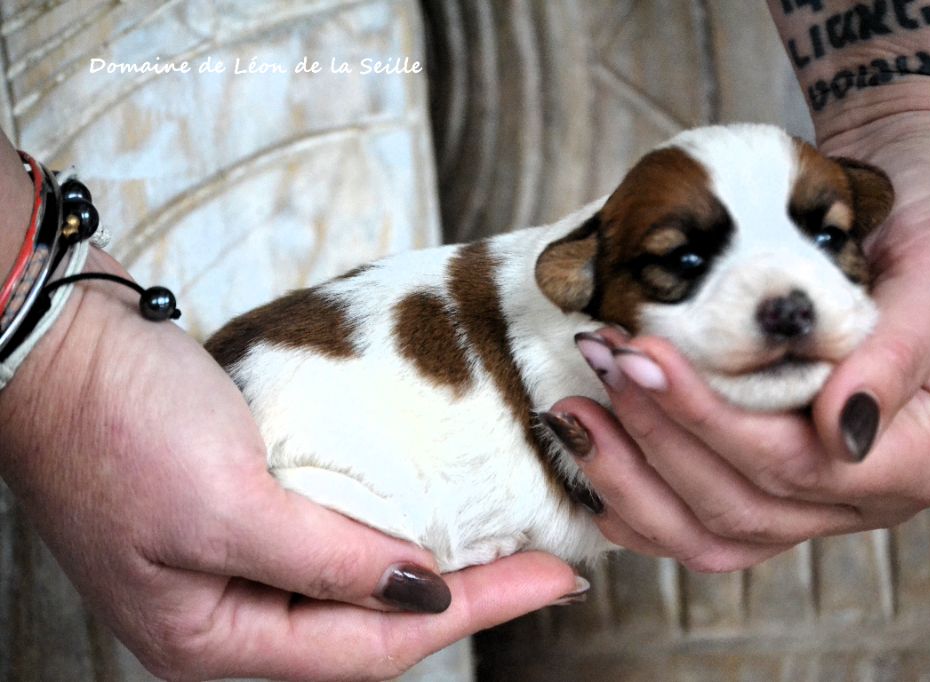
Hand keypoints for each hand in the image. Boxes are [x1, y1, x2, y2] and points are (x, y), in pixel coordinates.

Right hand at [0, 249, 576, 679]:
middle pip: (370, 627)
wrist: (58, 345)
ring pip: (356, 587)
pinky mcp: (241, 513)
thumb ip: (324, 560)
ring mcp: (233, 565)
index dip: (472, 611)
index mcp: (213, 639)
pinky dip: (388, 530)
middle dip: (464, 599)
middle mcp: (227, 615)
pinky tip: (431, 513)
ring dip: (431, 567)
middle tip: (545, 569)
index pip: (371, 645)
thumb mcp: (225, 504)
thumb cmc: (117, 425)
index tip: (549, 581)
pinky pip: (333, 540)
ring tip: (505, 548)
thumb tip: (419, 592)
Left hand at [550, 98, 929, 570]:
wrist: (921, 196)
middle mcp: (862, 493)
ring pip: (708, 532)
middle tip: (602, 360)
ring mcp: (811, 496)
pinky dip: (635, 497)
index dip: (709, 420)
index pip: (795, 465)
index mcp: (917, 455)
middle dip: (657, 437)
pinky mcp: (766, 477)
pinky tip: (592, 449)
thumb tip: (842, 429)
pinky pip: (693, 521)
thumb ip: (901, 351)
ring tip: (574, 411)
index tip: (644, 357)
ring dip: (630, 478)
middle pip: (740, 506)